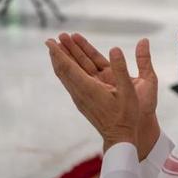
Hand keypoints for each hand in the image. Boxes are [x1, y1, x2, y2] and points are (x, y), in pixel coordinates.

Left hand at [46, 38, 138, 152]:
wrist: (119, 138)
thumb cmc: (126, 115)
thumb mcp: (128, 90)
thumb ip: (121, 69)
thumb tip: (115, 49)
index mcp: (89, 88)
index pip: (68, 67)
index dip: (58, 53)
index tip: (50, 41)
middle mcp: (80, 93)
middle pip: (63, 70)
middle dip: (57, 53)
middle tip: (51, 39)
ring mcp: (80, 98)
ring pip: (65, 76)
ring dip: (61, 60)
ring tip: (58, 47)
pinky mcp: (82, 101)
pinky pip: (70, 81)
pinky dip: (67, 70)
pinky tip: (68, 66)